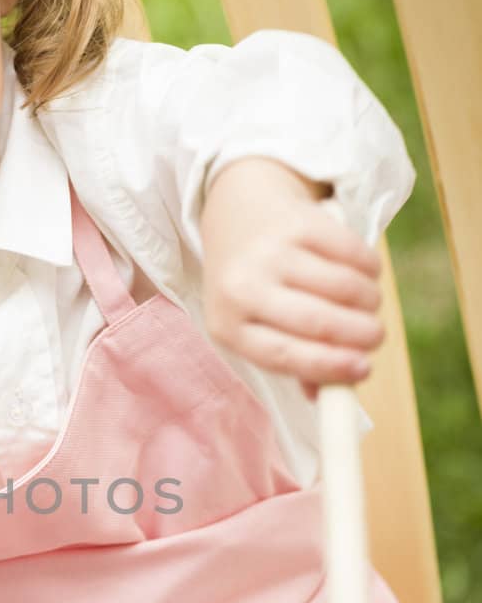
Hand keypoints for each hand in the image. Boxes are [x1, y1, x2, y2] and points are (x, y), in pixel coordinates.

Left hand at [200, 158, 383, 401]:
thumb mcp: (254, 323)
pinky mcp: (297, 221)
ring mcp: (269, 251)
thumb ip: (291, 359)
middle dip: (361, 335)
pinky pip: (352, 252)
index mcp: (226, 325)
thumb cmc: (254, 281)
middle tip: (376, 337)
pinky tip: (365, 272)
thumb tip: (329, 396)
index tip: (364, 370)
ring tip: (369, 304)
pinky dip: (369, 267)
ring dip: (369, 301)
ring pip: (341, 287)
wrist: (239, 207)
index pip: (282, 355)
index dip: (329, 366)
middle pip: (317, 322)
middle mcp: (242, 287)